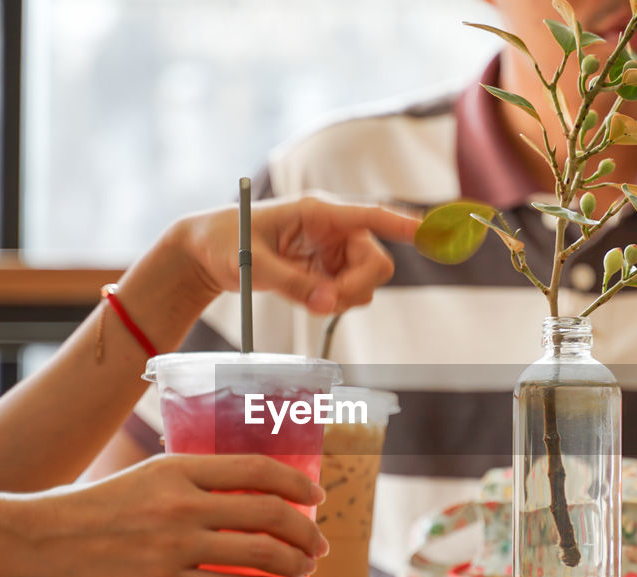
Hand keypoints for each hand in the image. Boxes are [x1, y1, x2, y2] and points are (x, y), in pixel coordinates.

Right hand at [1, 454, 327, 576]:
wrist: (33, 544)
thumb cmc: (87, 511)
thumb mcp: (141, 478)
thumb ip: (188, 482)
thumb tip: (243, 493)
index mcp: (176, 467)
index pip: (256, 468)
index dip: (296, 484)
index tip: (314, 497)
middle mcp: (181, 503)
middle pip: (269, 513)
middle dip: (305, 531)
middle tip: (317, 543)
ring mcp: (174, 546)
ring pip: (260, 554)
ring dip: (294, 564)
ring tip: (304, 570)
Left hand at [175, 194, 420, 313]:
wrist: (206, 252)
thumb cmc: (224, 244)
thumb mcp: (252, 265)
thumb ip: (292, 284)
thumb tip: (327, 304)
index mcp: (318, 212)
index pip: (370, 215)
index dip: (403, 225)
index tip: (430, 232)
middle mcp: (332, 228)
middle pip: (376, 262)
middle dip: (356, 287)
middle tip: (324, 304)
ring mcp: (331, 250)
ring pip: (365, 282)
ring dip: (342, 298)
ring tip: (302, 296)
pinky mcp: (326, 269)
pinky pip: (347, 293)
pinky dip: (331, 302)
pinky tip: (303, 295)